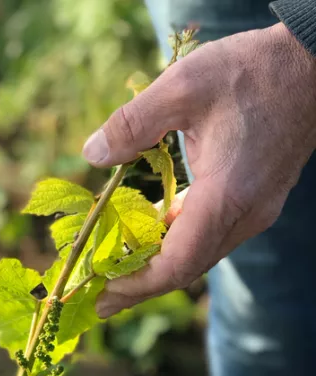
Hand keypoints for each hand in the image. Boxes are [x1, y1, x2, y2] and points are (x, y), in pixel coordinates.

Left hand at [83, 23, 315, 317]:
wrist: (310, 65)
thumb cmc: (250, 71)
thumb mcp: (183, 85)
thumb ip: (132, 123)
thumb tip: (91, 155)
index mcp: (227, 194)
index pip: (179, 262)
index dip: (138, 283)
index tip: (102, 290)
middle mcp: (244, 214)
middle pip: (186, 269)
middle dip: (140, 287)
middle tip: (98, 301)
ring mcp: (252, 211)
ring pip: (198, 256)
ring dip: (155, 270)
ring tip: (114, 278)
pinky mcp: (251, 202)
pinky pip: (207, 237)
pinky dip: (174, 246)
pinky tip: (146, 241)